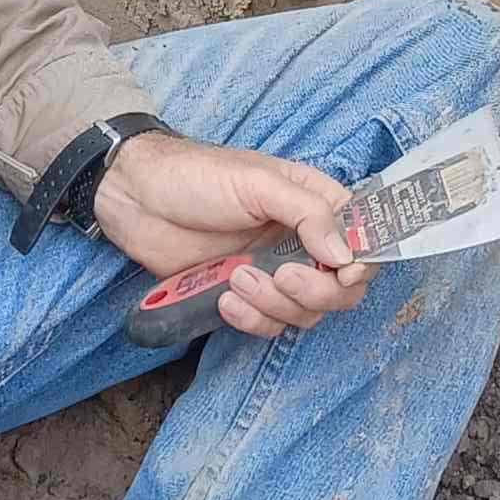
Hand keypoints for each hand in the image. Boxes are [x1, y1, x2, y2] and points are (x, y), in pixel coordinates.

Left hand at [90, 131, 372, 336]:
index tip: (343, 271)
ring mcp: (272, 270)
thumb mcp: (257, 181)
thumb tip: (345, 254)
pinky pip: (267, 324)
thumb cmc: (196, 175)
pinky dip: (251, 319)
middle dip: (317, 291)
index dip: (363, 261)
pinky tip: (225, 300)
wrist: (135, 198)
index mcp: (313, 202)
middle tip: (283, 277)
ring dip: (275, 304)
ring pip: (304, 311)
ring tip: (237, 277)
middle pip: (341, 287)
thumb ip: (308, 213)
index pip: (364, 238)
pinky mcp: (242, 296)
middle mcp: (301, 240)